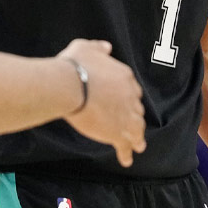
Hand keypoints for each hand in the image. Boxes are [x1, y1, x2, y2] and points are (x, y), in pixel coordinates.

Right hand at [58, 39, 145, 166]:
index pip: (132, 89)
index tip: (127, 101)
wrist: (69, 86)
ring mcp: (125, 117)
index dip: (129, 96)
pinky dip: (126, 153)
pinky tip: (126, 160)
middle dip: (135, 117)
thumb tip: (107, 47)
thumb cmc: (74, 65)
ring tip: (139, 146)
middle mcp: (129, 97)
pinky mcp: (116, 133)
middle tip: (135, 125)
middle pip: (136, 110)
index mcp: (124, 77)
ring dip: (138, 137)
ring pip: (136, 129)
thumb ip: (98, 48)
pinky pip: (124, 146)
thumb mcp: (85, 47)